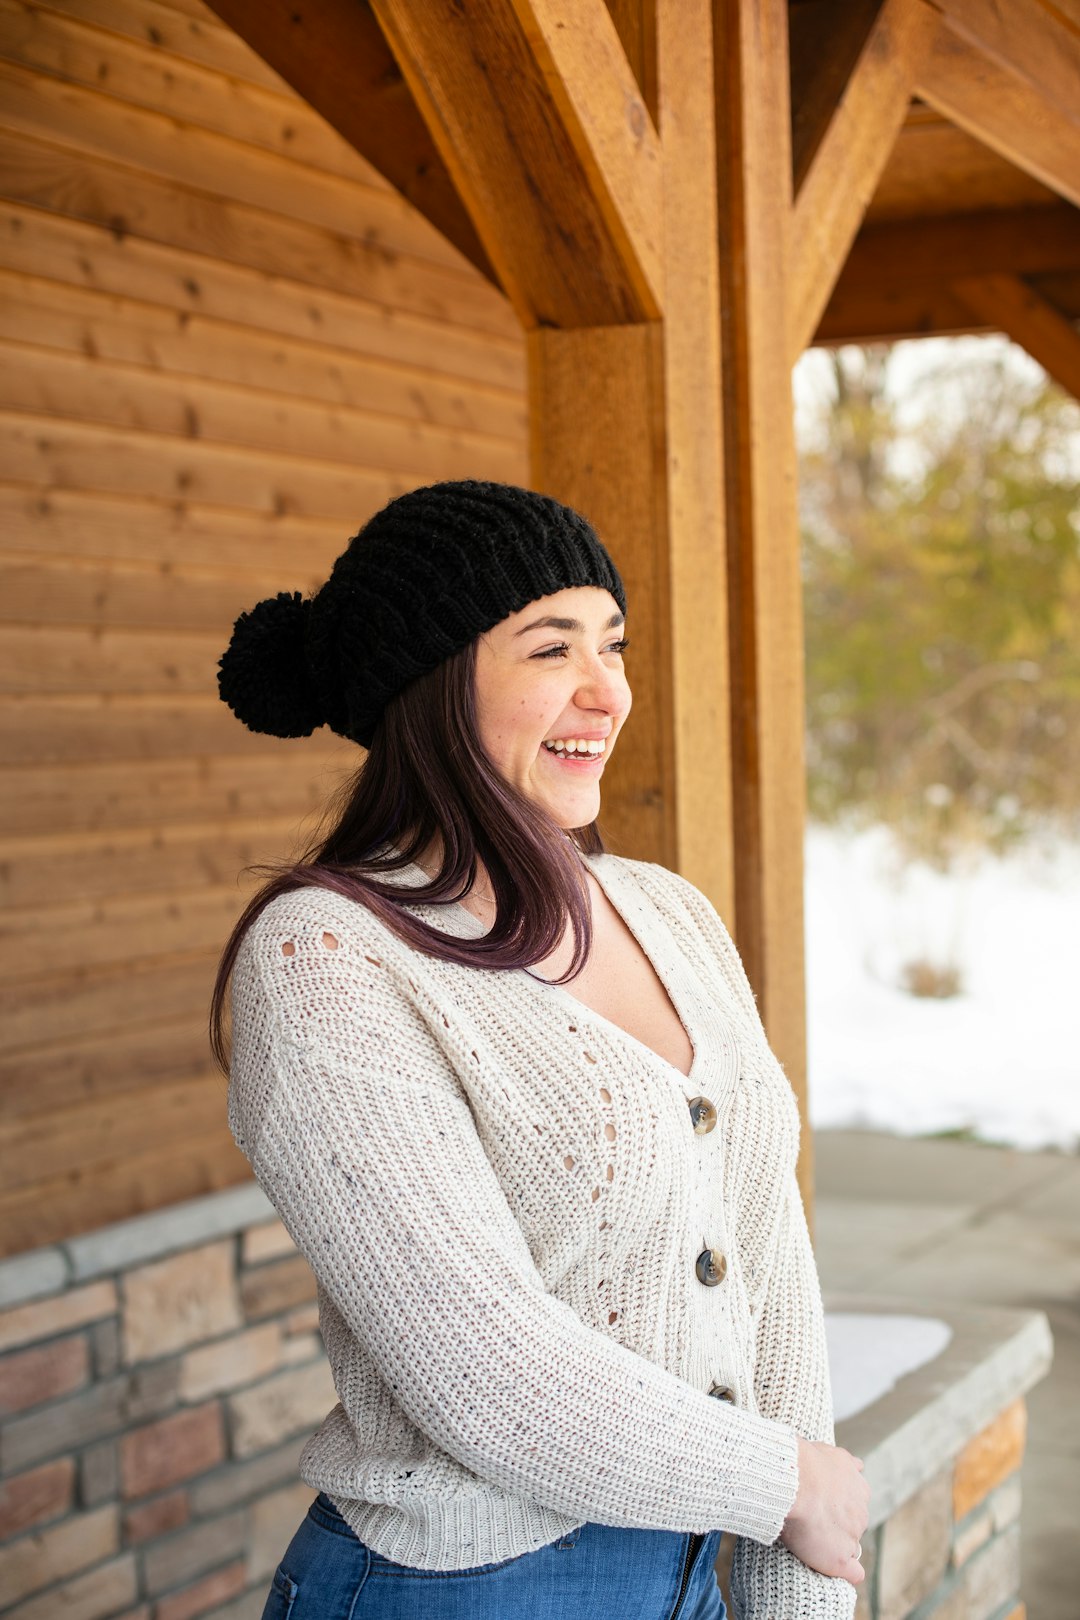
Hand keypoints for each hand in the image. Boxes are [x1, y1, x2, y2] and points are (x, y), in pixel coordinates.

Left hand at [779, 1437, 870, 1585]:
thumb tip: (858, 1574)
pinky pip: (850, 1463)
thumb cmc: (808, 1522)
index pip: (849, 1536)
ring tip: (812, 1493)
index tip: (814, 1536)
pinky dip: (841, 1467)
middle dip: (833, 1515)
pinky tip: (831, 1468)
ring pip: (850, 1488)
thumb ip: (850, 1570)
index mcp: (860, 1525)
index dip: (831, 1538)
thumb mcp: (831, 1561)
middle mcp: (862, 1502)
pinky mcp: (841, 1457)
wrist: (794, 1482)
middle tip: (809, 1515)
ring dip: (836, 1491)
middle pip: (849, 1512)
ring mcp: (853, 1478)